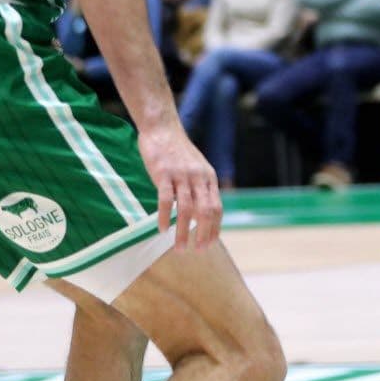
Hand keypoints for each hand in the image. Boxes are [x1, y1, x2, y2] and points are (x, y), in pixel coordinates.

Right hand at [139, 125, 221, 249]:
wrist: (163, 129)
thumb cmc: (178, 152)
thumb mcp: (197, 169)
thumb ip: (201, 188)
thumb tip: (201, 213)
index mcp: (209, 178)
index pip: (217, 208)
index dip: (214, 227)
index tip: (209, 244)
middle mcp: (199, 177)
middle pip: (206, 211)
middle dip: (203, 234)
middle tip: (198, 251)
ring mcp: (182, 175)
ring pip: (186, 209)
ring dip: (184, 232)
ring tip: (179, 248)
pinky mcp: (164, 173)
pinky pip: (165, 199)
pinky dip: (164, 216)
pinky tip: (162, 229)